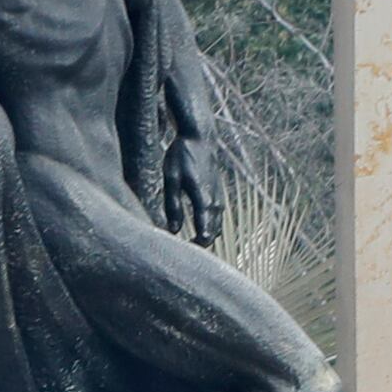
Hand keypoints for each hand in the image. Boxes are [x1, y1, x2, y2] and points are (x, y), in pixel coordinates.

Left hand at [159, 127, 223, 247]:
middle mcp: (216, 202)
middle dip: (201, 245)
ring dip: (207, 236)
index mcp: (203, 200)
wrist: (200, 138)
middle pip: (213, 234)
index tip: (183, 252)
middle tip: (183, 252)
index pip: (205, 233)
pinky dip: (209, 226)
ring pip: (217, 226)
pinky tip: (198, 228)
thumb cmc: (181, 156)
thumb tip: (173, 230)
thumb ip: (173, 206)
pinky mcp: (219, 194)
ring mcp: (220, 198)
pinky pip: (217, 218)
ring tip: (189, 242)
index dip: (196, 247)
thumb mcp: (171, 179)